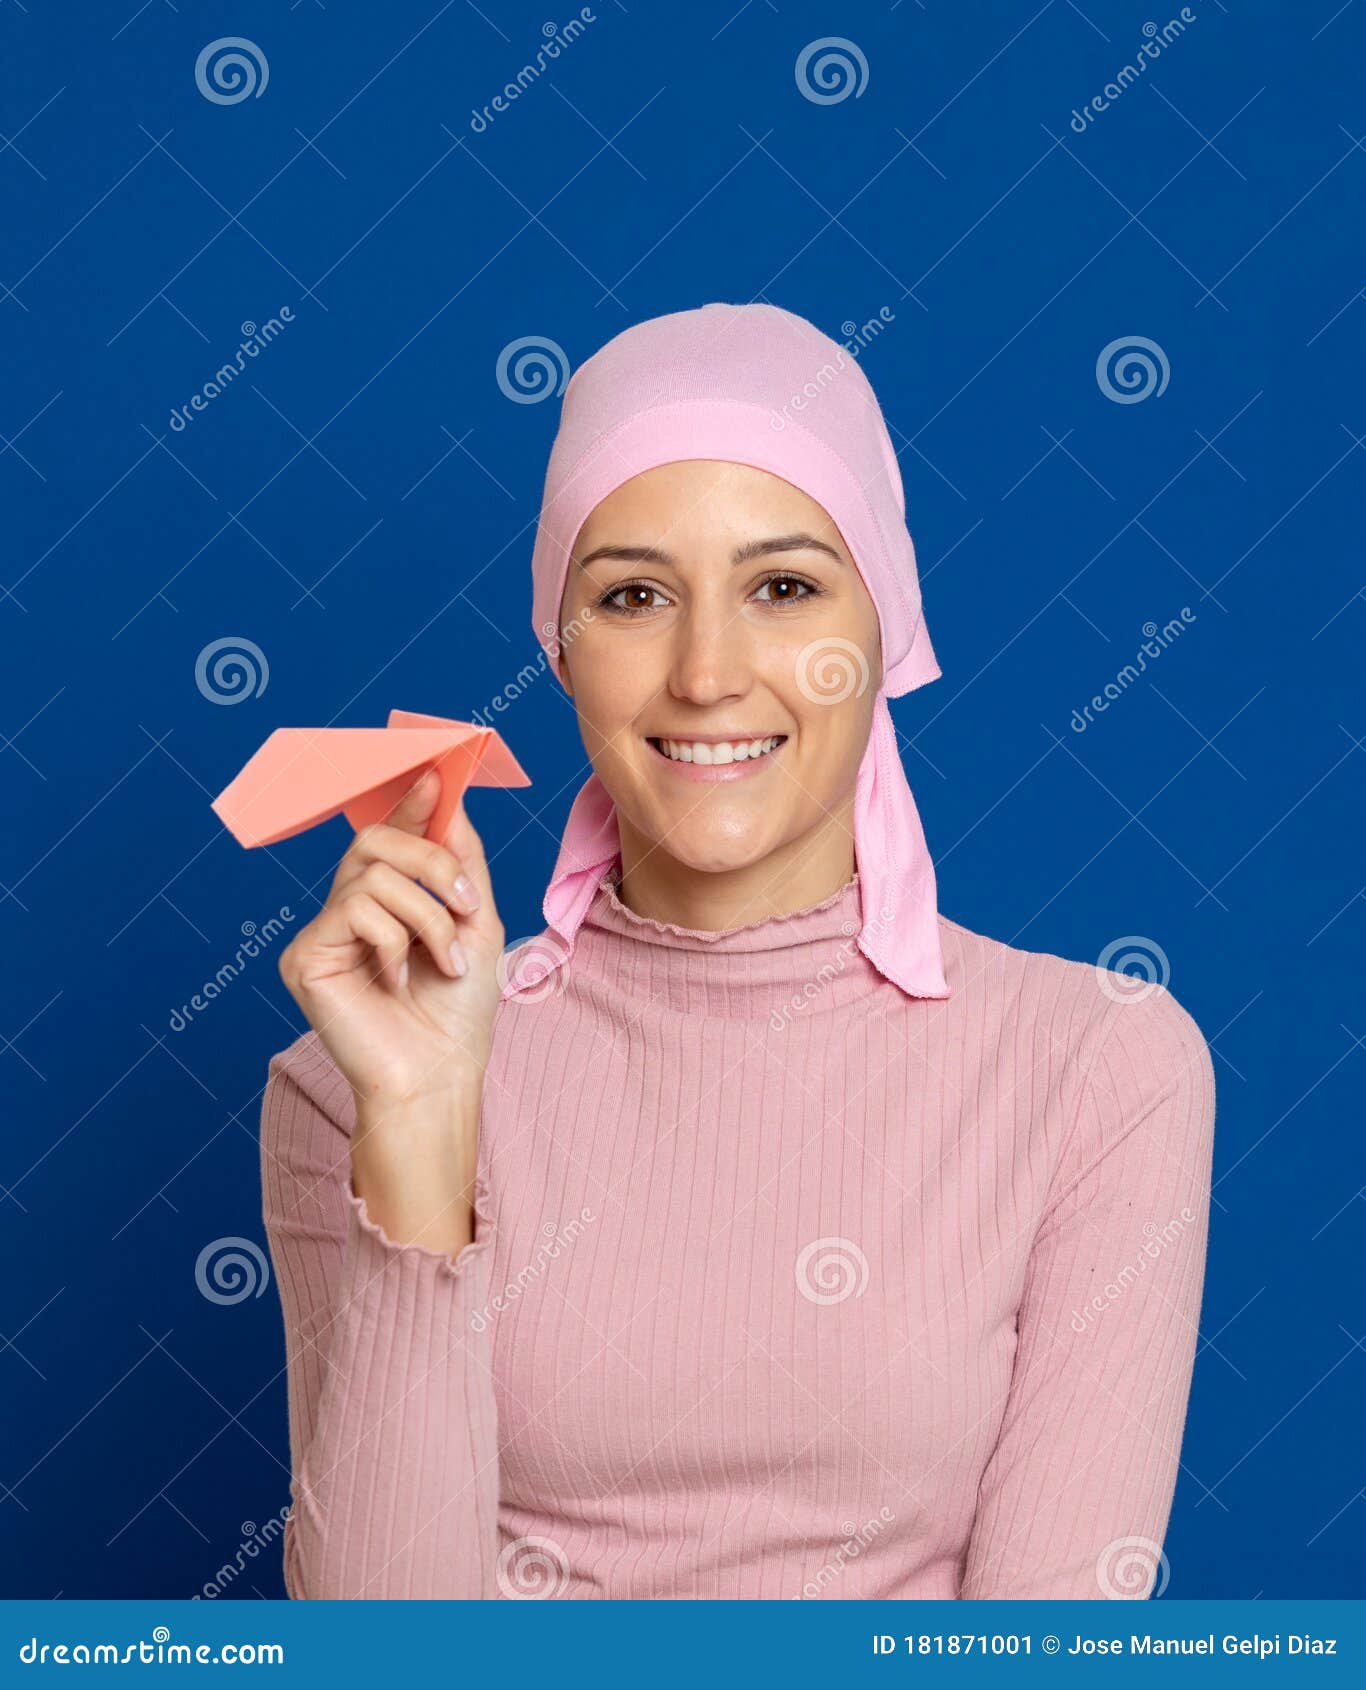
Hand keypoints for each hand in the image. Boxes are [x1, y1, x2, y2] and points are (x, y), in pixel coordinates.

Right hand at [278, 768, 504, 1113]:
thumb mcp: (476, 924)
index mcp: (386, 903)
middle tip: (468, 903)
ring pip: (372, 876)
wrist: (440, 1076)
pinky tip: (398, 980)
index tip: (437, 774)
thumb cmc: (458, 1013)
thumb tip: (448, 798)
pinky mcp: (304, 956)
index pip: (389, 837)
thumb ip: (461, 862)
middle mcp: (347, 911)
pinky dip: (396, 941)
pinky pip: (354, 910)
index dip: (410, 803)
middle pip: (375, 840)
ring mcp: (322, 933)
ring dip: (428, 915)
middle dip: (434, 863)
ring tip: (447, 960)